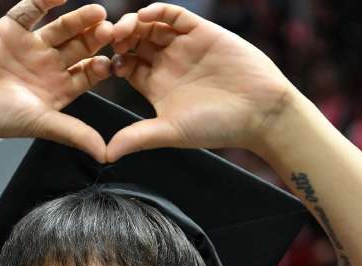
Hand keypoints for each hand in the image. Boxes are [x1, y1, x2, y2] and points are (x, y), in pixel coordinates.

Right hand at [0, 0, 113, 161]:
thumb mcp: (40, 123)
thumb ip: (74, 133)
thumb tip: (106, 154)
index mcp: (57, 89)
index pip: (88, 74)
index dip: (102, 66)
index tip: (114, 61)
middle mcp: (47, 66)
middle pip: (79, 48)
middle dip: (94, 39)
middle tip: (110, 31)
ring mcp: (30, 46)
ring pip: (61, 27)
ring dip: (79, 19)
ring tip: (97, 12)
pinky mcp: (10, 28)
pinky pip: (31, 9)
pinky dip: (44, 0)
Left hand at [107, 3, 292, 160]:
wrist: (260, 110)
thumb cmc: (218, 126)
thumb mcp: (171, 131)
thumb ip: (138, 137)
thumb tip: (105, 155)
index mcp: (155, 86)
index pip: (123, 66)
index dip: (109, 61)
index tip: (100, 64)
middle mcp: (167, 63)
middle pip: (132, 42)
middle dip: (117, 38)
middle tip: (108, 40)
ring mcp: (183, 45)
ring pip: (149, 26)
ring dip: (133, 23)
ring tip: (124, 29)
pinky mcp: (201, 31)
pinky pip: (174, 14)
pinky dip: (158, 11)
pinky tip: (147, 16)